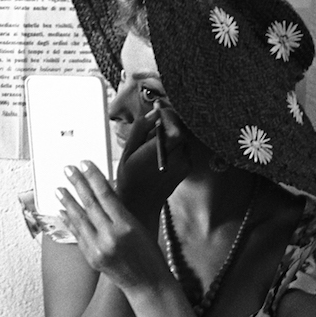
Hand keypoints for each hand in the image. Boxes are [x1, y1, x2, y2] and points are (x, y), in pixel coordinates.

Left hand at [56, 161, 168, 288]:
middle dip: (77, 184)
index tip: (84, 164)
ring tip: (59, 189)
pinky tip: (64, 212)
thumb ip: (120, 210)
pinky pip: (78, 235)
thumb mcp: (139, 226)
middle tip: (68, 170)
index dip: (93, 177)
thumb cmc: (149, 254)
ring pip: (79, 219)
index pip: (106, 195)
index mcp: (126, 226)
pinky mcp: (91, 258)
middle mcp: (110, 237)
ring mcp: (98, 249)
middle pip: (89, 204)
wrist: (147, 284)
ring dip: (68, 202)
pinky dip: (70, 222)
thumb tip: (103, 190)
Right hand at [116, 102, 189, 221]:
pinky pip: (182, 148)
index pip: (174, 125)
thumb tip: (154, 113)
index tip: (156, 112)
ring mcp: (185, 163)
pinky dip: (172, 146)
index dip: (166, 116)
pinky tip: (159, 156)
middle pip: (179, 129)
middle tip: (150, 132)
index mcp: (161, 152)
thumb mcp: (128, 151)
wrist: (140, 204)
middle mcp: (178, 157)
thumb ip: (141, 129)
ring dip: (169, 136)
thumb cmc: (130, 178)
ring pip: (181, 138)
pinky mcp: (187, 167)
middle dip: (166, 125)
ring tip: (152, 147)